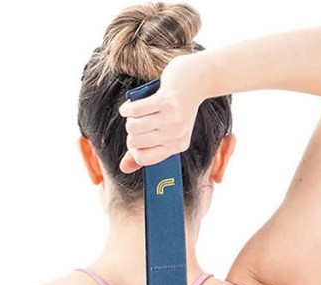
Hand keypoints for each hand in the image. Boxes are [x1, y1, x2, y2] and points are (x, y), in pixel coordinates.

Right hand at [118, 55, 205, 173]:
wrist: (197, 79)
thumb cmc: (177, 106)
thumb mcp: (165, 131)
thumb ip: (144, 150)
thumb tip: (123, 168)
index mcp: (178, 146)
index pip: (144, 159)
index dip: (133, 149)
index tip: (136, 139)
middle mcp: (176, 135)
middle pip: (135, 142)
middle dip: (130, 132)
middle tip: (136, 122)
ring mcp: (172, 118)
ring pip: (133, 127)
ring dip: (128, 119)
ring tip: (135, 113)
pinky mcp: (166, 100)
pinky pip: (135, 110)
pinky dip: (127, 108)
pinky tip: (128, 106)